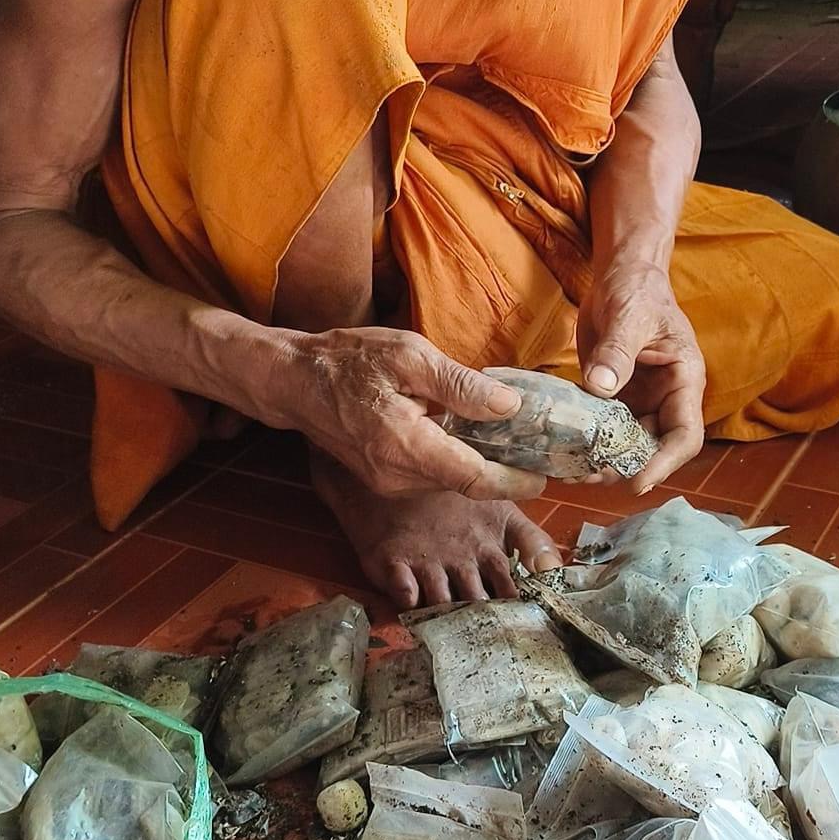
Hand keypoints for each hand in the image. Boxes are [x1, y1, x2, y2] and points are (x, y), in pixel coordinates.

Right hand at [278, 325, 545, 501]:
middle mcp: (397, 477)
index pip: (475, 479)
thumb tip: (510, 406)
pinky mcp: (384, 479)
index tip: (543, 472)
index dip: (515, 481)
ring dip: (480, 464)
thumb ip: (461, 385)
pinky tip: (467, 433)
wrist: (295, 381)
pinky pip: (431, 475)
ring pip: (450, 481)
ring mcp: (388, 483)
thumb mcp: (410, 356)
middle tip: (537, 446)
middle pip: (467, 484)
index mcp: (406, 447)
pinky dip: (455, 459)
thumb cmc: (349, 360)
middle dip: (504, 470)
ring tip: (508, 436)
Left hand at [576, 264, 705, 490]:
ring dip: (601, 461)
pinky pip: (602, 430)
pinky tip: (561, 451)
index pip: (685, 435)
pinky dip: (585, 443)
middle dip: (624, 468)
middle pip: (653, 448)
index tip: (636, 482)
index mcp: (683, 380)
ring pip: (625, 445)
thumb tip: (601, 387)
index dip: (664, 463)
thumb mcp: (628, 316)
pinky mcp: (613, 399)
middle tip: (588, 478)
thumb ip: (617, 352)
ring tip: (569, 471)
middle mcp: (665, 398)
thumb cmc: (637, 289)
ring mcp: (639, 401)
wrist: (620, 276)